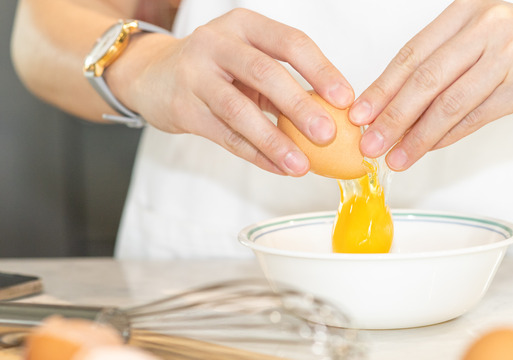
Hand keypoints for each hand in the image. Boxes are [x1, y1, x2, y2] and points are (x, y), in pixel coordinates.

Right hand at [107, 8, 353, 175]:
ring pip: (240, 110)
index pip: (290, 42)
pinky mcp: (182, 108)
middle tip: (328, 134)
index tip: (346, 99)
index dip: (321, 70)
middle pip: (265, 73)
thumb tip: (336, 117)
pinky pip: (225, 136)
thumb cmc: (217, 69)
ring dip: (275, 140)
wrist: (152, 76)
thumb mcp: (249, 62)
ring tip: (302, 165)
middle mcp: (217, 43)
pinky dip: (255, 155)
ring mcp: (195, 75)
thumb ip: (285, 83)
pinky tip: (279, 167)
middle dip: (300, 105)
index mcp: (244, 25)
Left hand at [349, 0, 512, 170]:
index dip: (382, 87)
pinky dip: (449, 136)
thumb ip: (448, 67)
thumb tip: (399, 109)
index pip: (413, 53)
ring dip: (417, 135)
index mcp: (467, 11)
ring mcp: (509, 52)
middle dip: (392, 116)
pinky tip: (430, 149)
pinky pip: (477, 116)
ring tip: (396, 157)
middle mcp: (486, 24)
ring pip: (449, 101)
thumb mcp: (488, 43)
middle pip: (425, 77)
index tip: (358, 115)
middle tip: (369, 143)